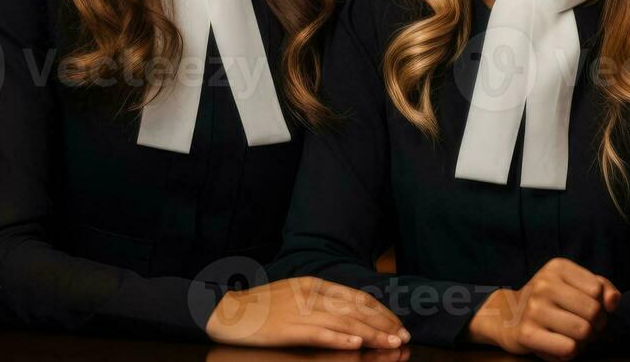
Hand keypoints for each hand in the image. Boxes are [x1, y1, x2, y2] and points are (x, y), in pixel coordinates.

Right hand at [204, 276, 408, 349]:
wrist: (225, 311)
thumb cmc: (260, 307)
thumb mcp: (294, 294)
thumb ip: (320, 300)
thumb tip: (350, 313)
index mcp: (314, 284)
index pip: (356, 297)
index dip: (380, 311)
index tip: (397, 323)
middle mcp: (311, 295)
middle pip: (356, 309)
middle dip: (383, 323)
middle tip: (403, 336)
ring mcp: (300, 311)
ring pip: (344, 323)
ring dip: (371, 334)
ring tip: (391, 343)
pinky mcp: (287, 329)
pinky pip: (319, 334)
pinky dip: (340, 340)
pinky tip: (357, 345)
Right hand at [466, 257, 619, 358]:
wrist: (507, 315)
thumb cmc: (550, 300)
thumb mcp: (574, 284)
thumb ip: (602, 287)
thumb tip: (613, 302)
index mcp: (558, 267)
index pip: (598, 289)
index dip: (602, 305)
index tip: (591, 309)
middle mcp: (544, 284)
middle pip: (593, 311)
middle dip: (597, 325)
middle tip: (586, 327)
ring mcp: (534, 309)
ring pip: (583, 332)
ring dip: (585, 340)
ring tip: (575, 336)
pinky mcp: (527, 333)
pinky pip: (568, 349)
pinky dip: (571, 352)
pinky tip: (561, 346)